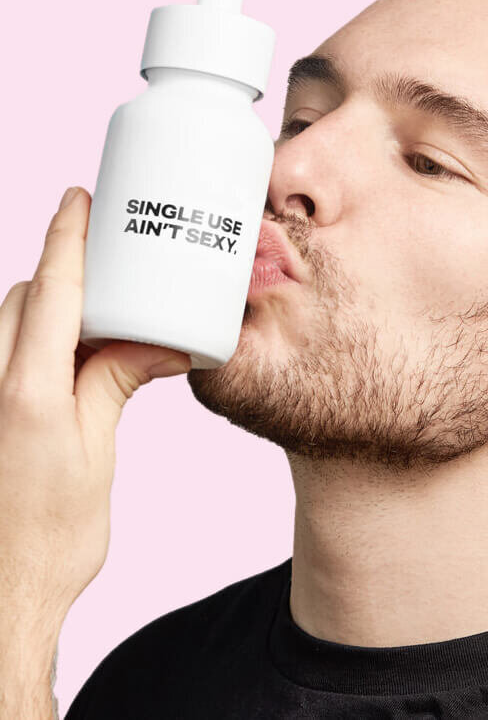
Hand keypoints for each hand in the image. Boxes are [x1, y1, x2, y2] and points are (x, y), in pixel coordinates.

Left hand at [0, 186, 190, 633]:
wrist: (0, 598)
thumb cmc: (50, 539)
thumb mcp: (97, 453)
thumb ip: (117, 383)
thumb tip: (163, 341)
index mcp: (27, 392)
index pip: (50, 293)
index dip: (66, 238)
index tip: (78, 198)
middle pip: (23, 299)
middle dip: (62, 273)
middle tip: (108, 263)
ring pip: (7, 324)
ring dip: (45, 308)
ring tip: (95, 317)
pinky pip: (2, 353)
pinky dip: (32, 339)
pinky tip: (66, 360)